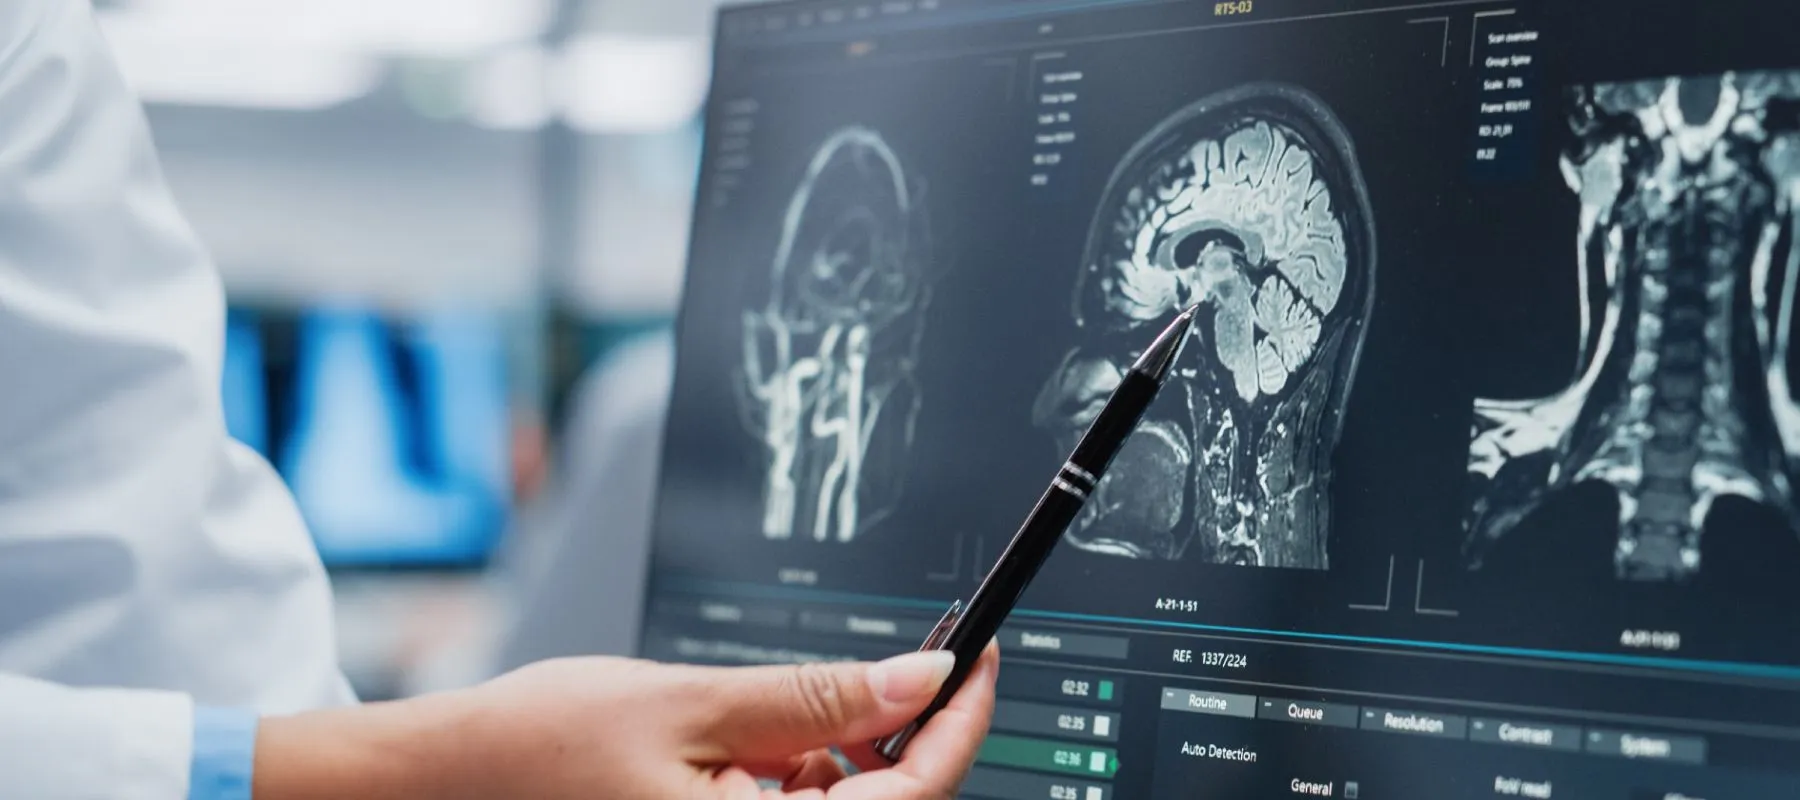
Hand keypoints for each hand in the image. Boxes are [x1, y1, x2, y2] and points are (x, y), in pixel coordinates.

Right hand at [254, 644, 999, 799]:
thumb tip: (921, 678)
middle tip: (895, 662)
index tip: (981, 662)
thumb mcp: (694, 702)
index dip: (959, 728)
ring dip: (838, 757)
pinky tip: (750, 742)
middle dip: (897, 737)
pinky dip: (793, 777)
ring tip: (770, 705)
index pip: (909, 799)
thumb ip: (816, 699)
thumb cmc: (540, 749)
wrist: (441, 784)